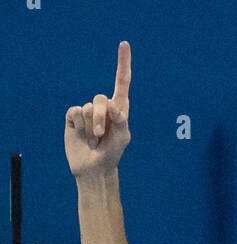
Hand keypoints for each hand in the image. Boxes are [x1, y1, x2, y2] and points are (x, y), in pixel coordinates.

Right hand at [65, 41, 131, 179]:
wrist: (93, 169)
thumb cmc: (111, 155)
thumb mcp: (122, 139)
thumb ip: (121, 121)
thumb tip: (114, 105)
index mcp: (120, 109)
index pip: (122, 82)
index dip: (123, 63)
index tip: (124, 44)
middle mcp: (104, 107)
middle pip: (100, 99)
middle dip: (100, 119)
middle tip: (99, 137)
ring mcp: (88, 111)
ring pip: (86, 108)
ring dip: (89, 128)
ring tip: (93, 141)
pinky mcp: (74, 116)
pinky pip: (75, 112)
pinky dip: (79, 127)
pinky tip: (82, 136)